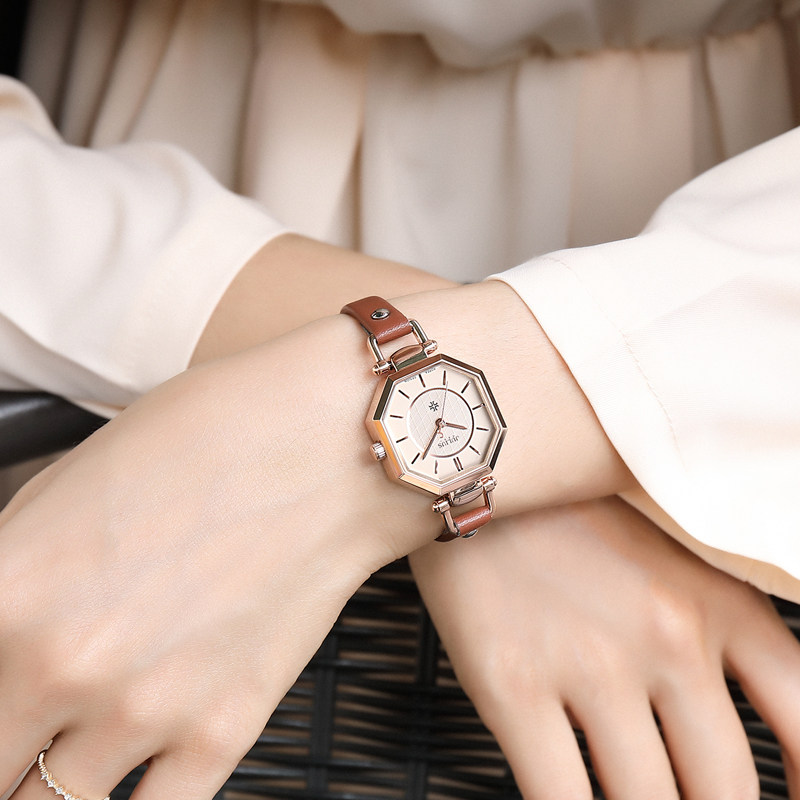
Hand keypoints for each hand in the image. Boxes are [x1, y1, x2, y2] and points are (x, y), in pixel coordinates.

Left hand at [0, 279, 633, 799]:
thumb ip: (14, 566)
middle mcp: (62, 666)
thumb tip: (6, 622)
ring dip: (48, 781)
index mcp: (10, 591)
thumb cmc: (217, 433)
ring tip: (73, 741)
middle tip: (27, 719)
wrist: (335, 445)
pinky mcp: (222, 730)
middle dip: (4, 740)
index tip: (4, 685)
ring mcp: (145, 711)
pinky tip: (132, 772)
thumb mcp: (76, 478)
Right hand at [410, 497, 799, 798]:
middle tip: (676, 794)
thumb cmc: (568, 509)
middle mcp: (668, 637)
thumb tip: (722, 724)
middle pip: (724, 791)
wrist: (471, 467)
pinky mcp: (512, 684)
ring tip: (625, 792)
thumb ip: (717, 628)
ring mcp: (589, 663)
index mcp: (718, 601)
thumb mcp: (668, 548)